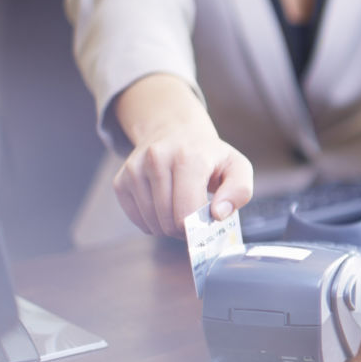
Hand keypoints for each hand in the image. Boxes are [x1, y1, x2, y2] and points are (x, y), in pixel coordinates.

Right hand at [112, 75, 253, 235]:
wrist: (177, 132)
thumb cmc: (211, 156)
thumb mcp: (237, 167)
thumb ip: (239, 191)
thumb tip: (218, 214)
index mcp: (188, 157)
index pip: (186, 212)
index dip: (200, 227)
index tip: (208, 221)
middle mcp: (157, 159)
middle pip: (168, 221)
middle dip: (186, 229)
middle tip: (196, 218)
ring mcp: (135, 169)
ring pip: (152, 223)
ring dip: (169, 226)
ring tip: (182, 209)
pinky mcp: (121, 180)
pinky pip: (137, 220)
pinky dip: (152, 222)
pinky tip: (165, 206)